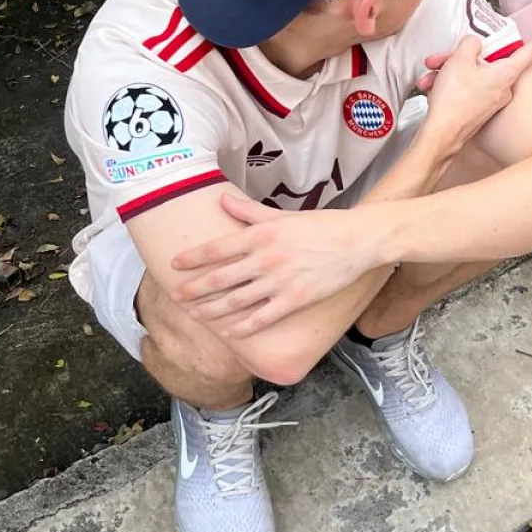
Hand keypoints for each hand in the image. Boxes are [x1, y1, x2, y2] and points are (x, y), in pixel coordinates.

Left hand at [170, 194, 386, 335]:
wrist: (357, 241)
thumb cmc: (321, 225)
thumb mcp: (283, 215)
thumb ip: (249, 211)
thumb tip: (222, 200)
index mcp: (261, 235)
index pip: (217, 248)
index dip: (192, 258)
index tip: (174, 264)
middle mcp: (266, 259)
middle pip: (220, 278)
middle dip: (193, 288)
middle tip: (175, 295)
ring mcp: (280, 282)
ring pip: (236, 301)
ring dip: (211, 309)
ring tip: (195, 314)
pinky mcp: (295, 300)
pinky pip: (262, 318)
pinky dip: (242, 327)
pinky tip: (228, 331)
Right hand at [415, 32, 531, 145]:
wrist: (442, 134)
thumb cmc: (454, 101)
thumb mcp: (459, 59)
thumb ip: (471, 44)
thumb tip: (474, 45)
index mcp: (505, 74)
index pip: (527, 54)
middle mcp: (503, 89)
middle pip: (486, 63)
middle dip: (460, 59)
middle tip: (443, 59)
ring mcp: (492, 102)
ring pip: (473, 76)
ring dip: (451, 73)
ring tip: (433, 76)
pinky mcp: (480, 112)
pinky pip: (468, 91)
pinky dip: (452, 87)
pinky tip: (435, 88)